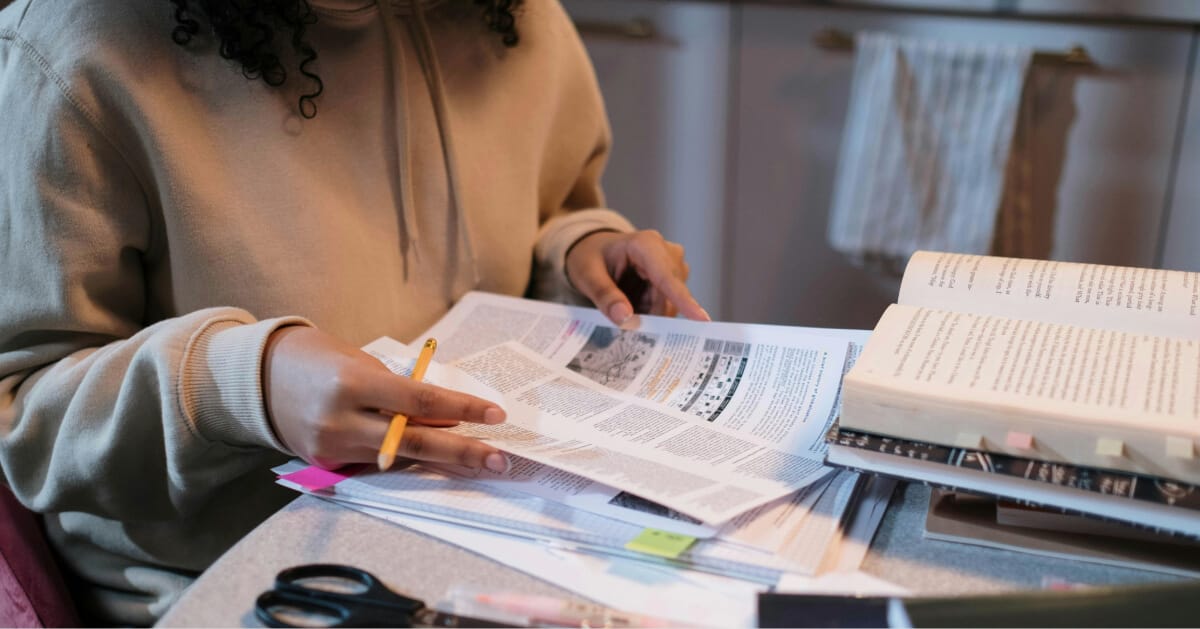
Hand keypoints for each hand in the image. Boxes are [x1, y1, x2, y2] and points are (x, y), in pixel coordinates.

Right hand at [261, 326, 508, 471]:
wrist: (262, 377)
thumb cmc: (321, 359)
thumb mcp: (364, 364)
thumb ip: (401, 392)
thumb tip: (446, 418)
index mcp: (353, 384)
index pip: (419, 402)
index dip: (460, 410)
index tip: (494, 414)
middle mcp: (341, 420)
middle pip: (415, 442)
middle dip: (462, 452)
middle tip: (500, 459)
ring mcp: (331, 447)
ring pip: (399, 459)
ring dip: (442, 462)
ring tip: (479, 463)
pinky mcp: (324, 465)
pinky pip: (375, 465)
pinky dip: (405, 462)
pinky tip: (434, 463)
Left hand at [565, 230, 709, 324]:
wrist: (594, 250)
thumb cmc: (590, 257)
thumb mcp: (587, 275)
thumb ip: (605, 296)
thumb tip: (626, 318)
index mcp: (646, 244)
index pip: (667, 277)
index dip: (684, 300)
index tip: (702, 320)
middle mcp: (667, 252)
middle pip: (669, 297)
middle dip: (649, 315)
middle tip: (625, 328)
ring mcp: (673, 266)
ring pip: (669, 304)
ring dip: (647, 314)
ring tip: (623, 309)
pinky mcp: (673, 279)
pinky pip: (666, 305)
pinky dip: (649, 312)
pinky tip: (633, 307)